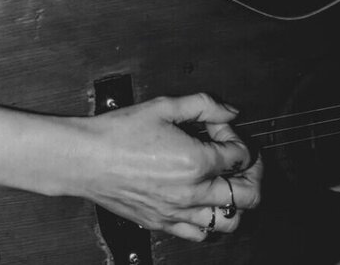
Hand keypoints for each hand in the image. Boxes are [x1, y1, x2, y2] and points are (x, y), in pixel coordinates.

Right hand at [60, 92, 261, 240]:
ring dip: (236, 200)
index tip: (221, 127)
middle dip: (253, 172)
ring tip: (227, 182)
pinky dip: (209, 220)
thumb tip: (230, 111)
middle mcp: (191, 192)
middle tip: (243, 159)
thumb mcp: (164, 106)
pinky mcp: (162, 224)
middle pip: (248, 194)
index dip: (236, 135)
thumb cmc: (119, 132)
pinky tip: (202, 200)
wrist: (86, 158)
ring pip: (229, 220)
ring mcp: (178, 212)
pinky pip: (200, 234)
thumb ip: (203, 105)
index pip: (240, 155)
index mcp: (196, 161)